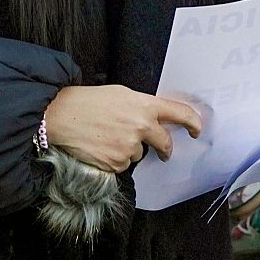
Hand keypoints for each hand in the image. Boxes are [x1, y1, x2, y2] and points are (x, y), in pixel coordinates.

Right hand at [44, 85, 203, 172]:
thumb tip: (155, 119)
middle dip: (166, 149)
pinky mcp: (117, 163)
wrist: (63, 116)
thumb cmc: (89, 101)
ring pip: (138, 154)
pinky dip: (114, 159)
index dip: (192, 122)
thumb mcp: (121, 94)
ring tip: (106, 137)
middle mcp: (141, 126)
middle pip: (165, 143)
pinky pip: (123, 165)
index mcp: (145, 106)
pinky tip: (100, 148)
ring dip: (128, 149)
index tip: (197, 129)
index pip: (179, 112)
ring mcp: (129, 147)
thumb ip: (142, 106)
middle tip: (164, 152)